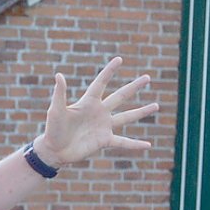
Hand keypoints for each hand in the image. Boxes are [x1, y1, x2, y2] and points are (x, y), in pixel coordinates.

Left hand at [32, 58, 157, 166]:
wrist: (54, 150)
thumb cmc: (53, 129)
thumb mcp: (56, 110)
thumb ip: (60, 93)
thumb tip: (59, 74)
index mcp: (88, 102)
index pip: (101, 83)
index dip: (109, 71)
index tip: (119, 59)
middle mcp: (99, 112)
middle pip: (120, 96)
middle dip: (134, 87)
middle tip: (147, 77)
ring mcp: (104, 126)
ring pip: (127, 117)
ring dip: (142, 112)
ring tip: (156, 105)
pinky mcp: (104, 140)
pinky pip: (123, 142)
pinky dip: (135, 144)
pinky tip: (148, 145)